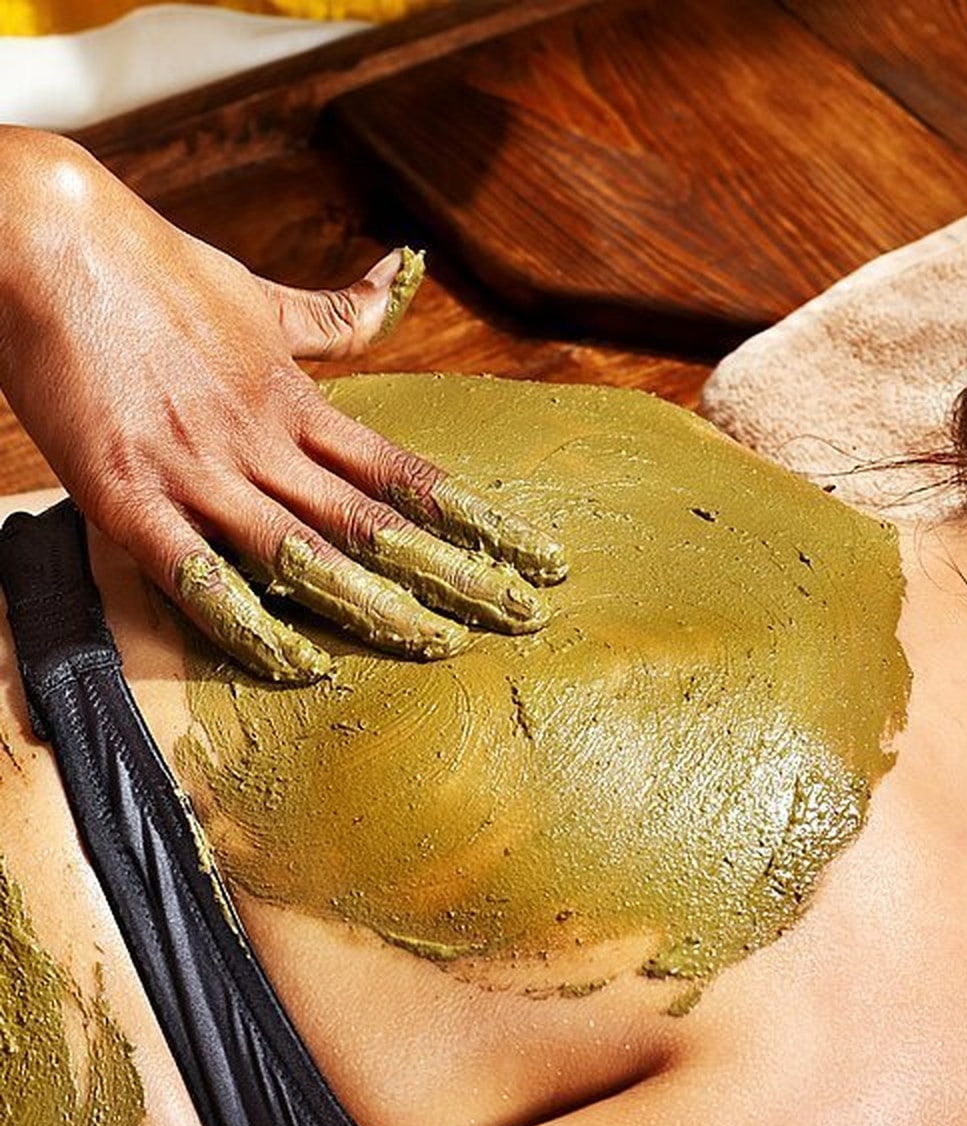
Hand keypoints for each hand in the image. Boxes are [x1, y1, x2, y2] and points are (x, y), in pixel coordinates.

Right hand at [0, 127, 564, 681]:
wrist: (43, 238)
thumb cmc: (152, 267)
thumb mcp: (261, 295)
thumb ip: (338, 312)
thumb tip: (406, 270)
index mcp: (300, 403)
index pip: (409, 475)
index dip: (480, 522)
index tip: (537, 558)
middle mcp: (265, 442)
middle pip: (379, 524)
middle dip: (457, 576)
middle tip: (522, 618)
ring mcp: (200, 471)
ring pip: (307, 553)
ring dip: (377, 605)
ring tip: (440, 645)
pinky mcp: (127, 496)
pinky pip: (197, 576)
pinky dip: (248, 626)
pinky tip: (300, 664)